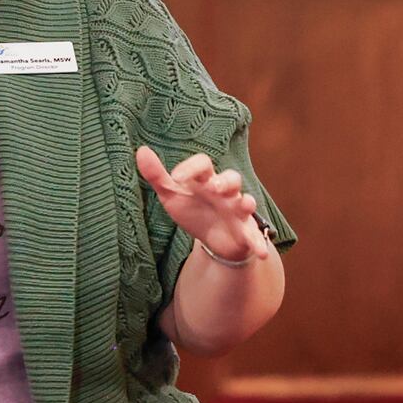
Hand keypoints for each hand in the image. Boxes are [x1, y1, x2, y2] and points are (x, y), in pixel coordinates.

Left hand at [135, 145, 268, 261]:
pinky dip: (258, 242)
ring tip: (245, 205)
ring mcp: (237, 210)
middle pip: (231, 178)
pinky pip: (254, 235)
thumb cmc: (192, 209)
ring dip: (246, 203)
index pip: (203, 164)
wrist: (213, 237)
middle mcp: (224, 192)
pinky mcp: (246, 231)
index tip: (175, 178)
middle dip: (225, 181)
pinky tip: (261, 252)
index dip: (191, 168)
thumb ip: (156, 175)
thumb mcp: (172, 194)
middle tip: (214, 187)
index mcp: (205, 180)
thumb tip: (141, 150)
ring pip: (247, 201)